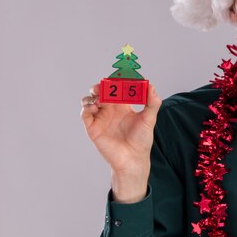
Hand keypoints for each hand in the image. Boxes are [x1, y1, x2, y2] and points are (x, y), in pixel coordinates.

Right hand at [80, 83, 161, 201]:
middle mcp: (110, 110)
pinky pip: (85, 113)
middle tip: (104, 85)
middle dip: (100, 85)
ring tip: (100, 98)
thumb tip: (151, 85)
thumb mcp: (149, 119)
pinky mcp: (93, 128)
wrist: (133, 159)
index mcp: (123, 106)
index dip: (115, 81)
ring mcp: (101, 118)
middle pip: (100, 92)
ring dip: (92, 95)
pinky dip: (86, 107)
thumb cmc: (142, 141)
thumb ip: (152, 102)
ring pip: (89, 100)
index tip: (119, 77)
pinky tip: (95, 107)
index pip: (116, 88)